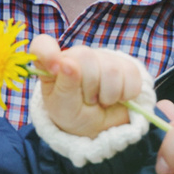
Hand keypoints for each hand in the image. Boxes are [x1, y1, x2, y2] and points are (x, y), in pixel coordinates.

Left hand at [30, 35, 150, 137]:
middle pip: (85, 56)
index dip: (48, 52)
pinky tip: (118, 98)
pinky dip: (125, 95)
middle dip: (88, 87)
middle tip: (87, 100)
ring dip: (107, 95)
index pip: (43, 45)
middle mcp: (78, 55)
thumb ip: (64, 85)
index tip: (54, 70)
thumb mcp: (63, 107)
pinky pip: (130, 76)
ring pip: (111, 69)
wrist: (100, 128)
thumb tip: (67, 63)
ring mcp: (103, 58)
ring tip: (102, 101)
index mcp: (54, 64)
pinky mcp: (127, 66)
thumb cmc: (74, 115)